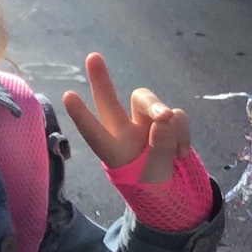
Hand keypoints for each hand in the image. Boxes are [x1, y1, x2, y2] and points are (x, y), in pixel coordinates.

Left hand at [62, 52, 191, 185]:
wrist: (178, 194)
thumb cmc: (155, 190)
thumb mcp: (156, 177)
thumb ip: (161, 149)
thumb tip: (165, 118)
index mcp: (114, 152)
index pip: (95, 133)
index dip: (82, 115)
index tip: (67, 95)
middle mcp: (126, 133)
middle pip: (110, 102)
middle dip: (101, 79)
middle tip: (92, 57)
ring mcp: (147, 125)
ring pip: (149, 102)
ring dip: (162, 113)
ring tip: (174, 145)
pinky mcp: (168, 122)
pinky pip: (177, 117)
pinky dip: (183, 134)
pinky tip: (181, 154)